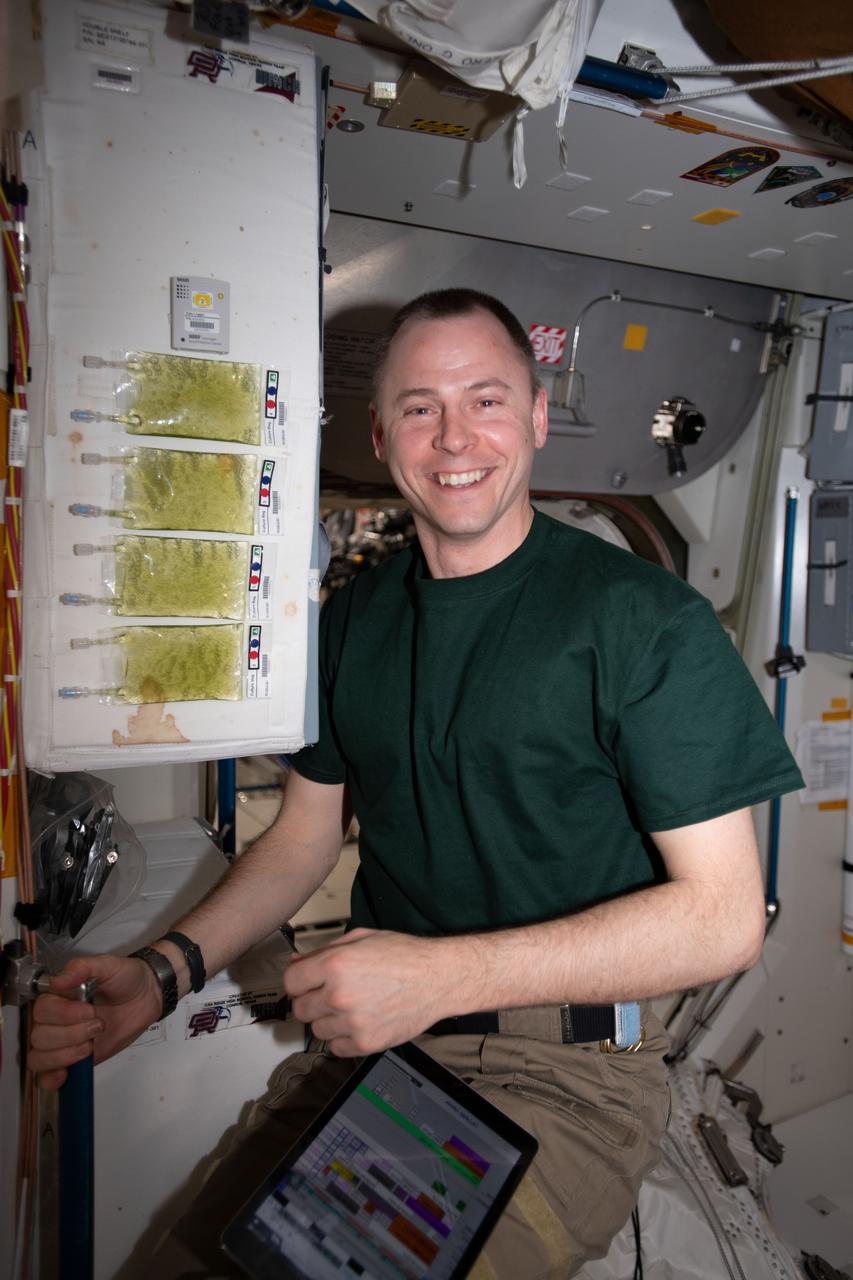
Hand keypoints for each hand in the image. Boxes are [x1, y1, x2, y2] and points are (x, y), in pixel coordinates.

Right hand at [28, 954, 161, 1089]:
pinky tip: (65, 1074)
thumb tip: (58, 979)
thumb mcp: (108, 965)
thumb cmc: (125, 978)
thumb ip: (83, 967)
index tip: (89, 1010)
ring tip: (90, 1045)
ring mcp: (62, 1042)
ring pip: (40, 1058)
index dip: (63, 1015)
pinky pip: (46, 1076)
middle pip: (40, 1037)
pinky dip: (50, 1078)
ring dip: (65, 1055)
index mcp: (58, 996)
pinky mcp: (72, 1059)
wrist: (146, 997)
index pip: (41, 1011)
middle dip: (71, 1035)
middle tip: (98, 1025)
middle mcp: (55, 1020)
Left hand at [283, 928, 453, 1056]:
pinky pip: (336, 1048)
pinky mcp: (366, 1043)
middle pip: (300, 1009)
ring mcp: (352, 1022)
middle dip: (312, 1000)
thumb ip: (324, 951)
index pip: (290, 983)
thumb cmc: (405, 956)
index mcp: (335, 964)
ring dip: (329, 1020)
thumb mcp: (361, 939)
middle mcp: (340, 995)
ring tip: (352, 1007)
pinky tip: (359, 1022)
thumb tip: (297, 964)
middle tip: (331, 994)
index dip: (299, 981)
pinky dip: (344, 1038)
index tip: (306, 983)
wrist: (437, 978)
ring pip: (317, 1030)